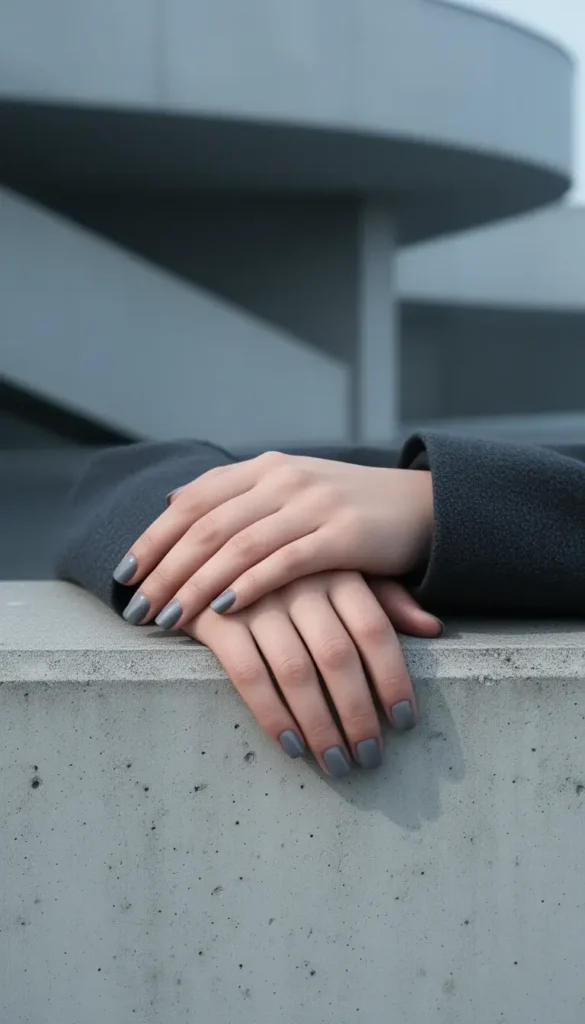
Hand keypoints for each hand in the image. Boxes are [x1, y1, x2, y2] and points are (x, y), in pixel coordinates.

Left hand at [114, 452, 432, 628]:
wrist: (421, 505)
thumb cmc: (346, 507)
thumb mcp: (288, 487)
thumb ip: (234, 493)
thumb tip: (172, 500)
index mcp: (264, 466)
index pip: (193, 500)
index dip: (154, 537)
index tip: (125, 574)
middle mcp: (283, 477)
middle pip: (207, 525)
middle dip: (165, 570)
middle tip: (138, 608)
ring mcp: (313, 503)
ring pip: (238, 545)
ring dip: (196, 586)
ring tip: (168, 619)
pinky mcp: (343, 534)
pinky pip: (284, 561)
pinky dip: (249, 585)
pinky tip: (223, 610)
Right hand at [184, 571, 441, 776]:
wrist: (203, 537)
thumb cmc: (286, 562)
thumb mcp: (338, 565)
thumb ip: (384, 596)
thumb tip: (433, 629)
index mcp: (335, 568)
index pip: (373, 630)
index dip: (392, 679)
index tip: (404, 721)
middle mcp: (299, 581)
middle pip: (338, 657)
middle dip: (358, 714)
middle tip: (371, 756)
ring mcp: (255, 598)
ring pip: (296, 672)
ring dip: (320, 726)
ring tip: (338, 763)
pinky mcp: (216, 618)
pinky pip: (248, 674)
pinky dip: (272, 715)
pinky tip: (292, 746)